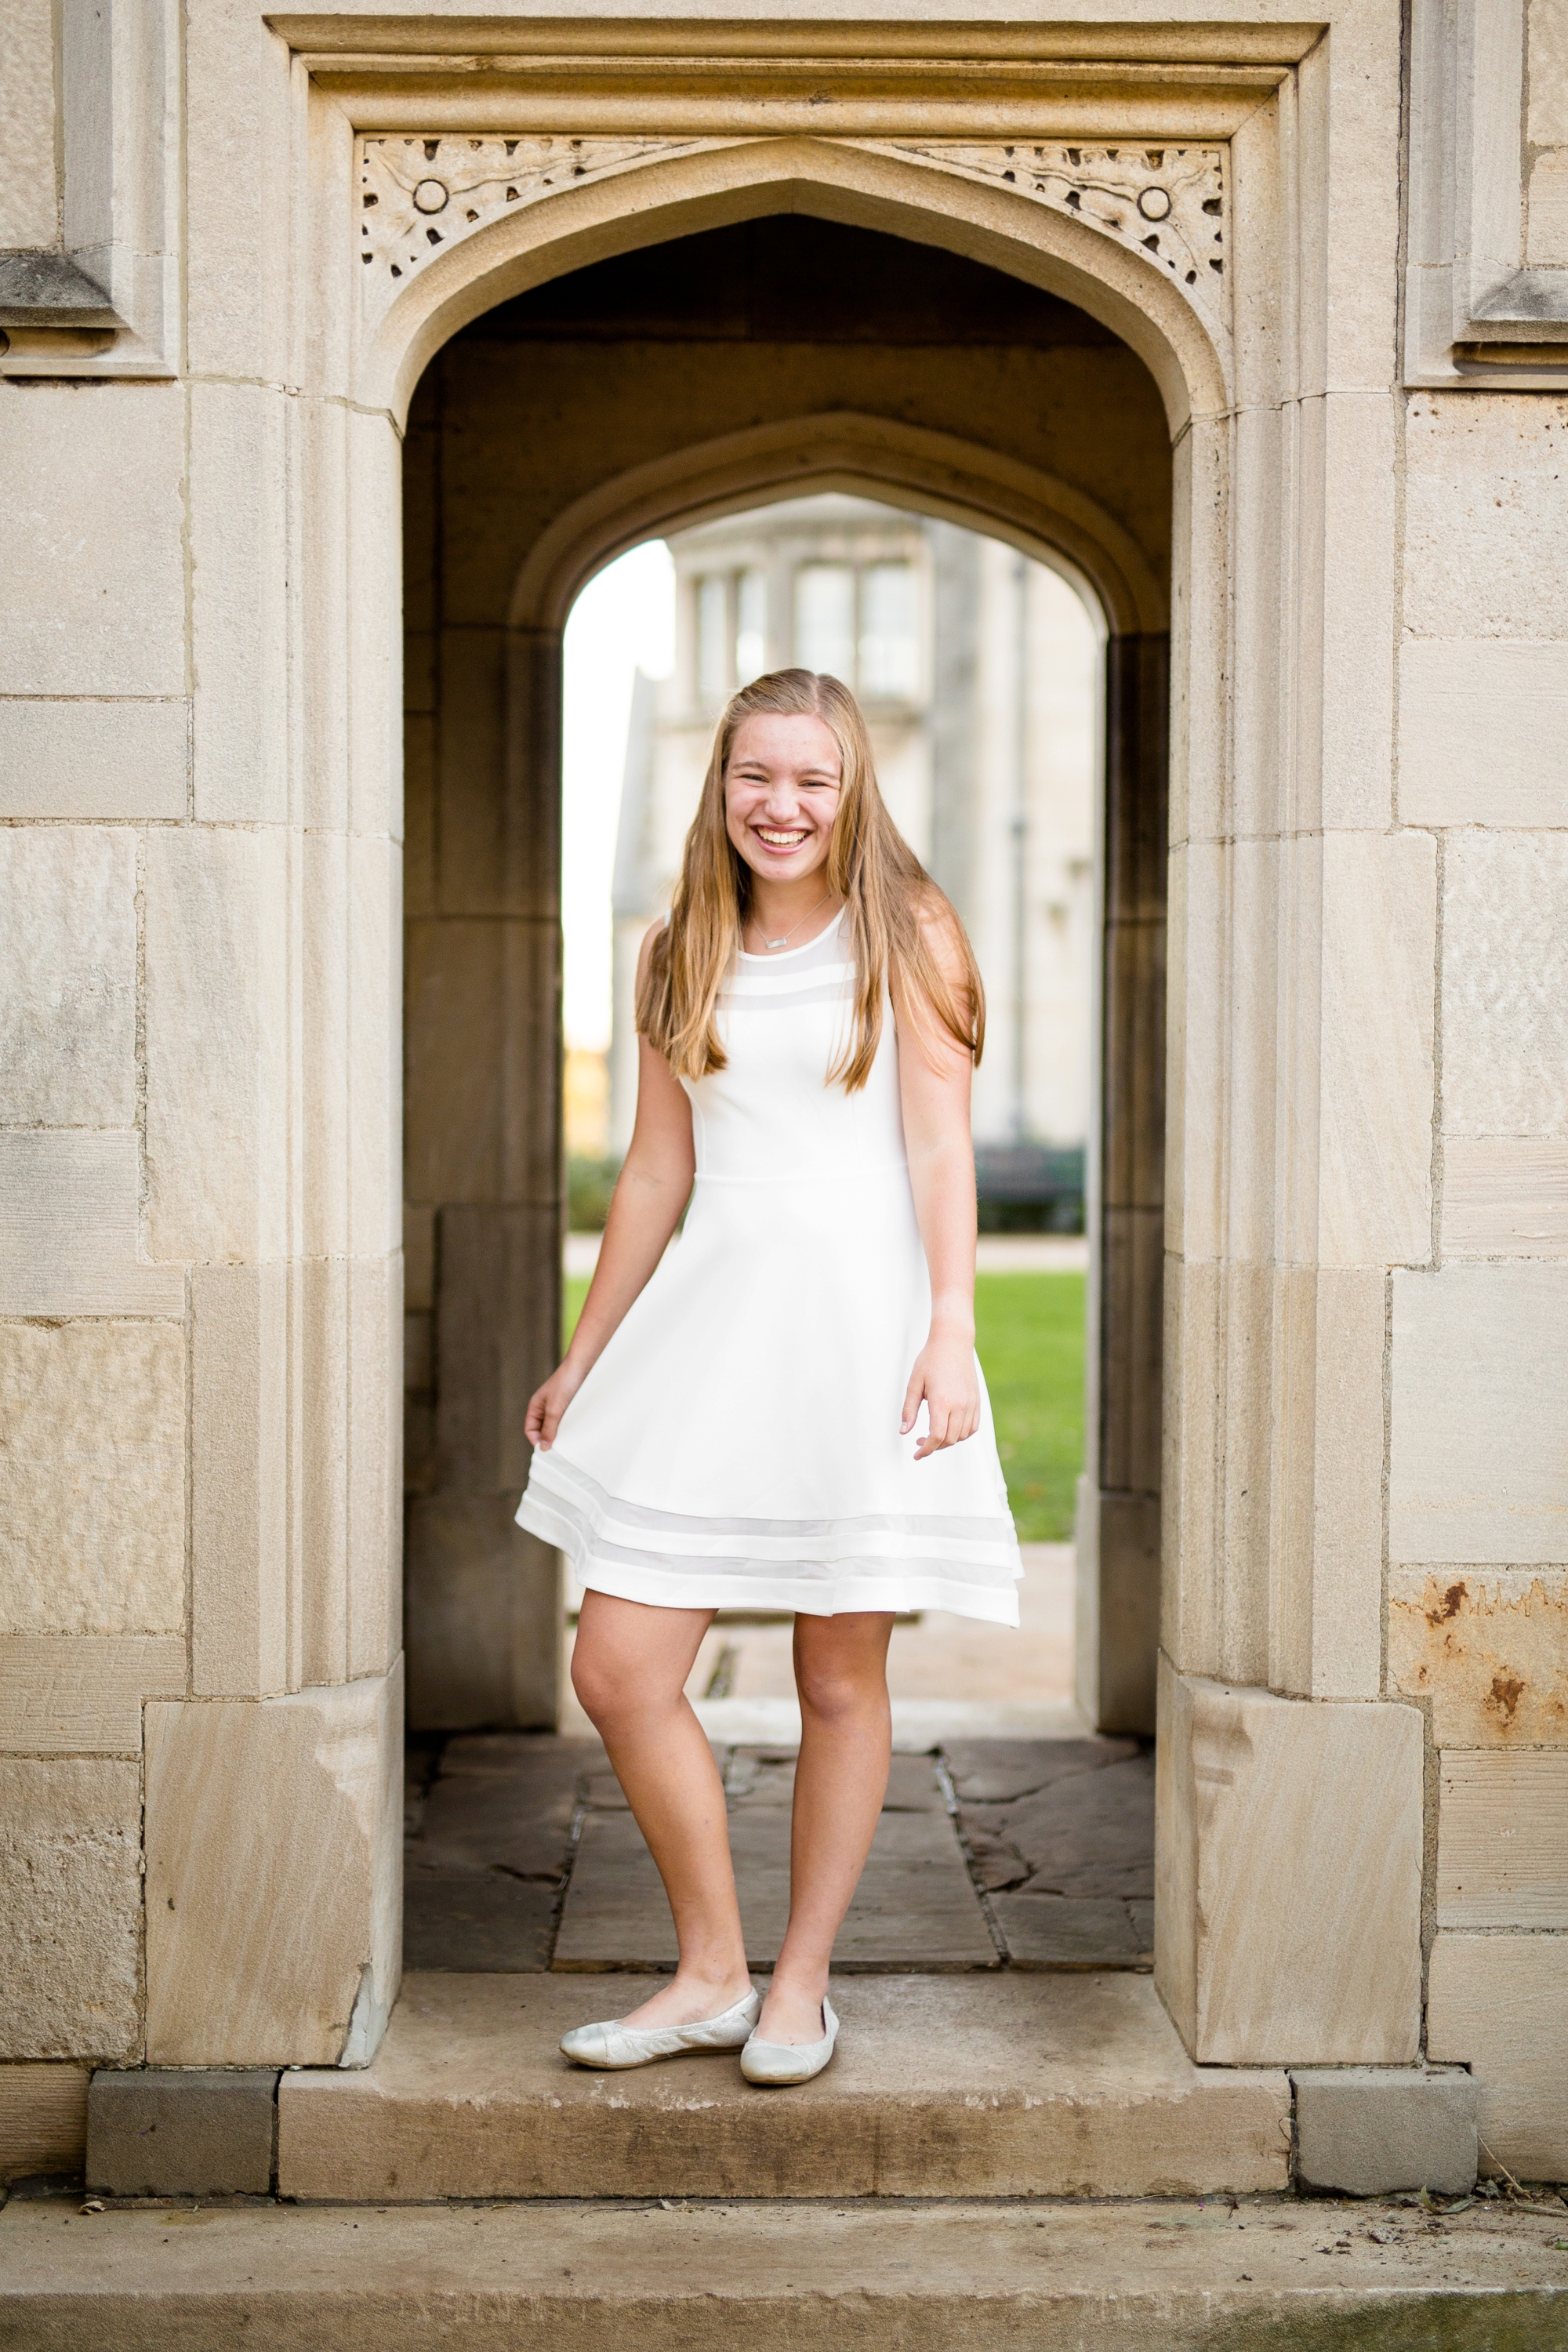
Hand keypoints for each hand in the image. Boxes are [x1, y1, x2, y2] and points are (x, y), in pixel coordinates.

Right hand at [525, 1358, 586, 1452]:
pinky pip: (566, 1421)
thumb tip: (543, 1448)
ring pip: (555, 1426)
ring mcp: (557, 1406)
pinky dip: (569, 1427)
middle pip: (542, 1430)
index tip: (549, 1450)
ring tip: (569, 1440)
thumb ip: (549, 1429)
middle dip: (549, 1439)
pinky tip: (576, 1431)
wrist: (583, 1365)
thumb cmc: (565, 1383)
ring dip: (560, 1434)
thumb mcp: (555, 1409)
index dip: (536, 1441)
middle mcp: (545, 1408)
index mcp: (535, 1407)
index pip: (530, 1430)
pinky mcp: (569, 1405)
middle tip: (560, 1448)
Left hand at [900, 1331, 979, 1459]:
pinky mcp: (977, 1401)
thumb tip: (904, 1432)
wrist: (952, 1343)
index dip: (926, 1450)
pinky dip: (962, 1434)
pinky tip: (950, 1428)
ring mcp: (971, 1403)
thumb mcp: (914, 1384)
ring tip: (934, 1435)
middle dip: (934, 1446)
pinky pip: (973, 1427)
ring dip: (948, 1441)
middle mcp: (959, 1405)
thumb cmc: (931, 1360)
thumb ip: (909, 1410)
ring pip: (962, 1436)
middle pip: (949, 1440)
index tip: (917, 1454)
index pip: (936, 1437)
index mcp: (941, 1401)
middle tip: (920, 1442)